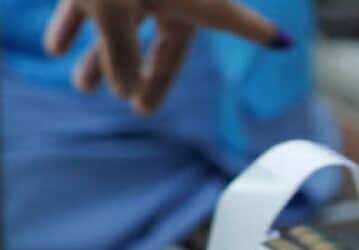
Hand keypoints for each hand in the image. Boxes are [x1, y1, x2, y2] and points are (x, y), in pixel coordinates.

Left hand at [43, 0, 289, 113]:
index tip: (284, 40)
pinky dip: (74, 23)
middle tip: (138, 110)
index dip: (259, 32)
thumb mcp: (112, 9)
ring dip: (98, 54)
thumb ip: (120, 55)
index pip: (236, 21)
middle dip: (142, 73)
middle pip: (165, 37)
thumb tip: (122, 90)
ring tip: (81, 85)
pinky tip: (55, 46)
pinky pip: (88, 0)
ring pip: (120, 22)